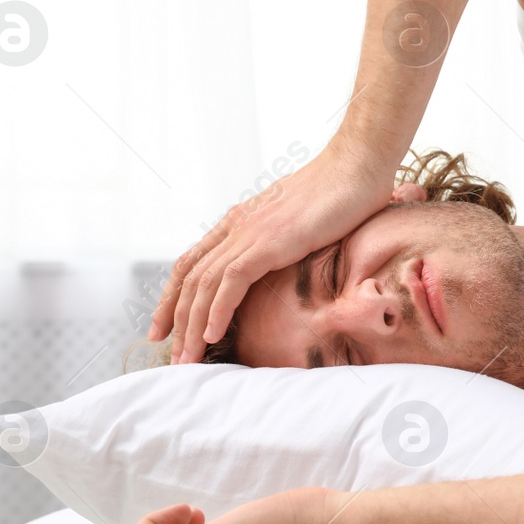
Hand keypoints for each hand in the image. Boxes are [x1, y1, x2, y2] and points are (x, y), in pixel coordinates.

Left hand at [149, 144, 394, 363]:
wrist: (358, 164)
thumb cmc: (342, 192)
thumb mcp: (302, 223)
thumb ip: (286, 242)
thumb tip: (289, 263)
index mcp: (241, 222)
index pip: (192, 264)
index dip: (173, 297)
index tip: (165, 328)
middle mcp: (237, 227)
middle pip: (190, 279)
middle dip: (176, 321)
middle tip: (174, 358)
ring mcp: (252, 233)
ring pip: (205, 285)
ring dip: (192, 326)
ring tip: (187, 359)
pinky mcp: (271, 240)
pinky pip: (232, 280)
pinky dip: (218, 310)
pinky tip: (212, 335)